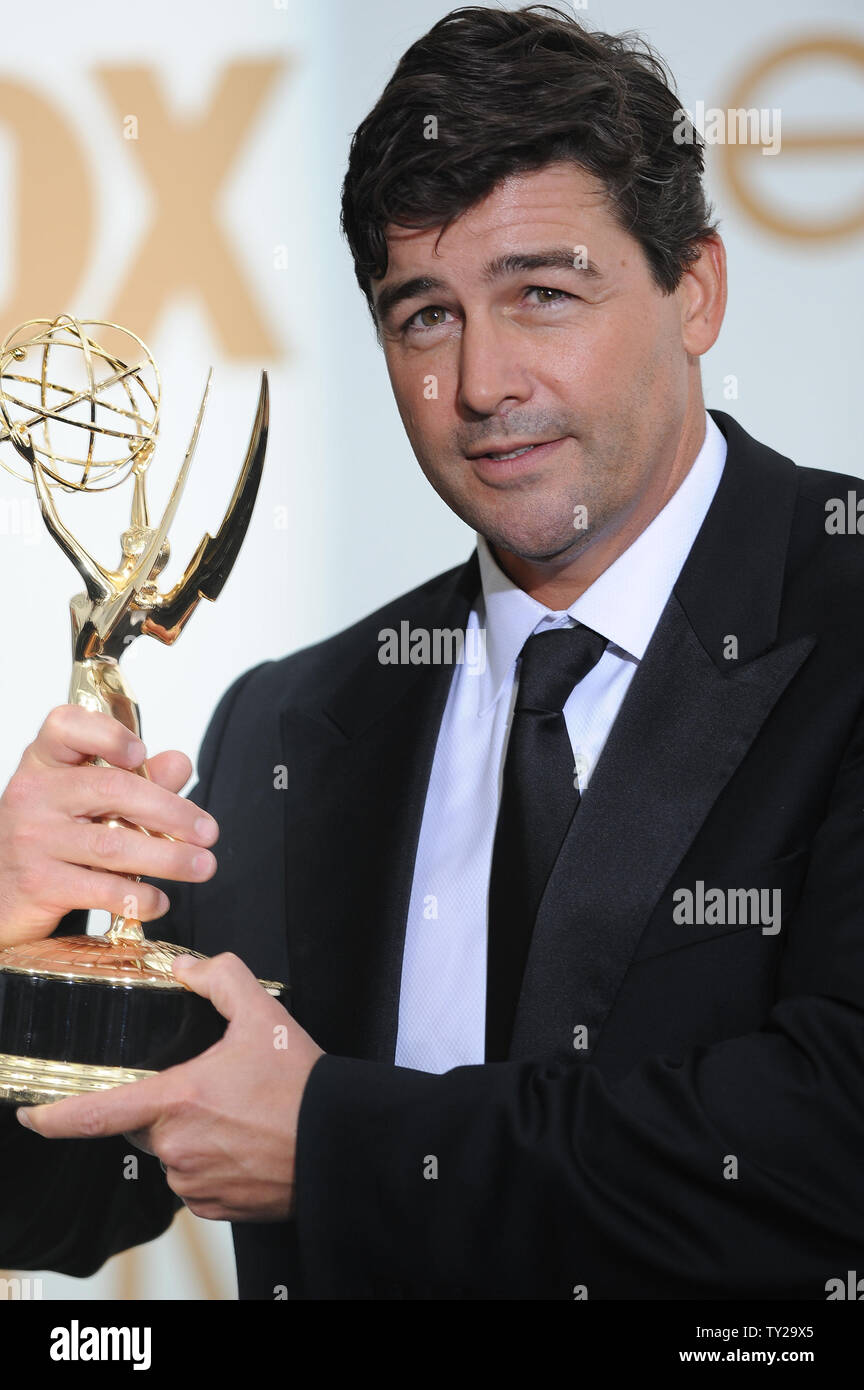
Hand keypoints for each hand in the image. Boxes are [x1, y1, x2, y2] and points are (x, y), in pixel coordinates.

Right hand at [0, 703, 219, 946]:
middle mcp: (34, 794)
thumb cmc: (48, 836)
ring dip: (168, 857)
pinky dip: (139, 897)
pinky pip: (100, 889)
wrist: (0, 891)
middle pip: (111, 789)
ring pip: (113, 844)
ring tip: (202, 865)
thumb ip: (136, 780)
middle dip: (170, 811)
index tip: (141, 753)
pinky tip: (160, 901)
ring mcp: (33, 839)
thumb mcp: (85, 800)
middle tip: (207, 831)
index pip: (66, 727)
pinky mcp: (39, 884)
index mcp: (45, 761)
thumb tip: (178, 763)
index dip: (108, 734)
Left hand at [16, 952, 324, 1222]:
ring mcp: (194, 1182)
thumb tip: (187, 968)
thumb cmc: (302, 1086)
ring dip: (192, 1135)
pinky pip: (196, 1181)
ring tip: (240, 1116)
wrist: (340, 1143)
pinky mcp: (215, 1207)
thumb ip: (220, 977)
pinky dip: (212, 1162)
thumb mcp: (264, 1014)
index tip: (32, 1115)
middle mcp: (177, 1148)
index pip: (95, 1113)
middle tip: (217, 1090)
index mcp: (177, 1100)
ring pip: (172, 1154)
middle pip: (146, 1125)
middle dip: (169, 1105)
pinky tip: (246, 1144)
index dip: (54, 1116)